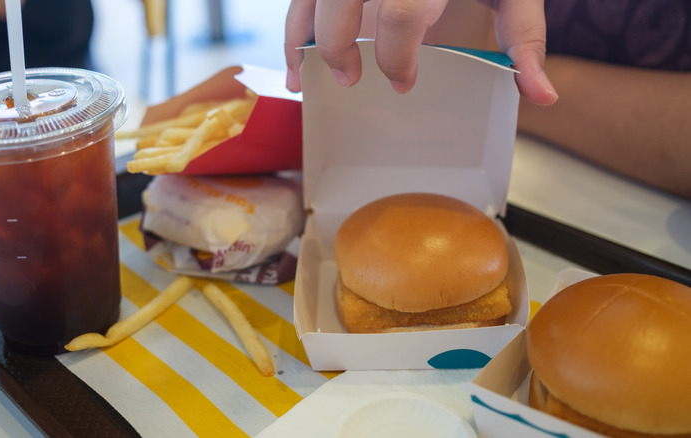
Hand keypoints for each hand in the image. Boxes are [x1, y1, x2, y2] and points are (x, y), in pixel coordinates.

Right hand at [284, 0, 557, 104]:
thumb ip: (524, 36)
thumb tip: (544, 95)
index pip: (401, 14)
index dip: (396, 56)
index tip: (403, 82)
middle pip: (343, 2)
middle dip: (339, 49)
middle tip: (352, 81)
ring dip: (302, 40)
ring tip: (305, 79)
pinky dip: (294, 26)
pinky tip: (296, 58)